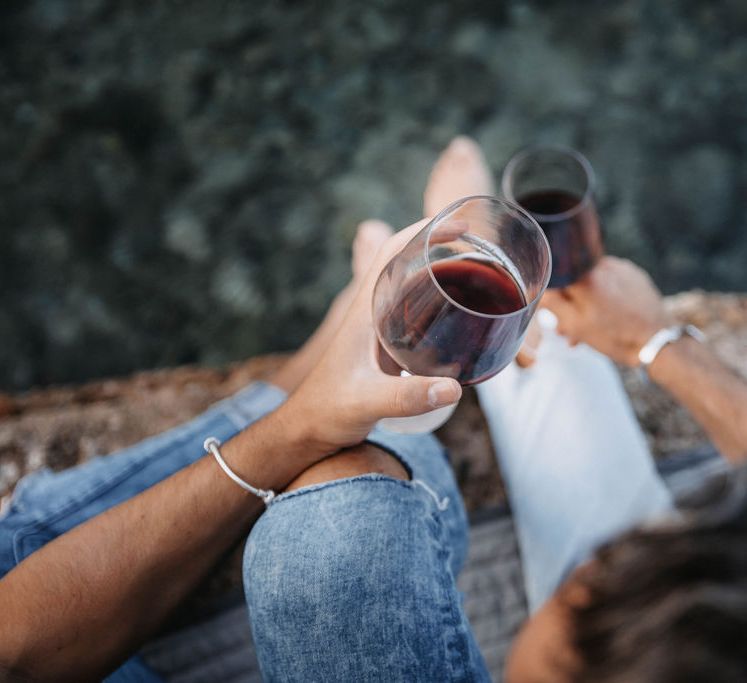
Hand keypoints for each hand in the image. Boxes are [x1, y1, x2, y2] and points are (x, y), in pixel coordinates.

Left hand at [278, 220, 462, 454]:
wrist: (309, 429)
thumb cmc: (327, 410)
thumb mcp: (368, 402)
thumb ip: (407, 396)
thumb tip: (453, 388)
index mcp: (364, 311)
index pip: (389, 254)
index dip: (419, 231)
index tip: (456, 224)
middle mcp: (373, 314)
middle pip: (409, 268)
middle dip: (444, 253)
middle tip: (484, 254)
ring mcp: (380, 331)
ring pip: (415, 293)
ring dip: (445, 282)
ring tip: (484, 283)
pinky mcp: (387, 350)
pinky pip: (418, 320)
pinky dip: (442, 313)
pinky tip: (465, 327)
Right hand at [542, 256, 669, 366]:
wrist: (656, 341)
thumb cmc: (614, 336)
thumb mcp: (576, 325)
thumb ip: (552, 302)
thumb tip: (538, 287)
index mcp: (582, 276)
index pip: (552, 276)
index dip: (549, 296)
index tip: (551, 313)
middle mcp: (600, 264)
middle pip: (572, 279)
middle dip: (567, 302)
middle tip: (568, 327)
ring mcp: (619, 267)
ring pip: (590, 280)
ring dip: (585, 300)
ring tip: (589, 326)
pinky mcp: (633, 274)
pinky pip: (608, 280)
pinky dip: (603, 295)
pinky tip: (607, 315)